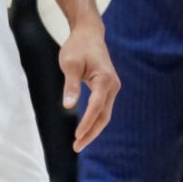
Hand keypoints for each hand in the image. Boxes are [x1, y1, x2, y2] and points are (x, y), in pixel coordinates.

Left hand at [59, 21, 118, 151]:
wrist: (89, 34)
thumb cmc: (78, 47)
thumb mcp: (70, 64)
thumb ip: (71, 86)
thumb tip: (69, 106)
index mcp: (105, 80)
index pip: (96, 108)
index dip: (87, 123)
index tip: (77, 136)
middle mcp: (113, 86)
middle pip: (104, 116)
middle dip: (91, 133)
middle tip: (76, 147)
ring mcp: (112, 88)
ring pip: (104, 114)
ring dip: (93, 129)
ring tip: (79, 143)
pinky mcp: (107, 88)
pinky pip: (102, 108)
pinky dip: (94, 120)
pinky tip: (85, 130)